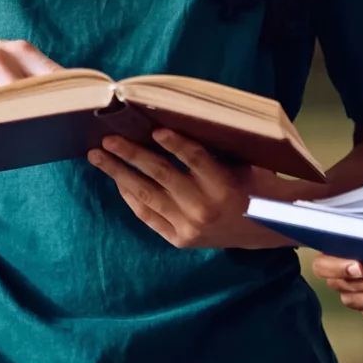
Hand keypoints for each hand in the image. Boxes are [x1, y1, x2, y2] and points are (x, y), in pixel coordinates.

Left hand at [89, 128, 285, 250]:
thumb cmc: (251, 185)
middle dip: (130, 155)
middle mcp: (203, 207)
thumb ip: (210, 149)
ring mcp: (189, 226)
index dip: (175, 143)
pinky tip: (118, 182)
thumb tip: (169, 123)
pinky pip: (148, 215)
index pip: (195, 158)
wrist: (263, 229)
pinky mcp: (180, 239)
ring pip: (146, 195)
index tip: (154, 130)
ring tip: (99, 157)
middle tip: (107, 139)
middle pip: (160, 175)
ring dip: (119, 174)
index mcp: (223, 184)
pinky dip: (131, 197)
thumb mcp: (238, 163)